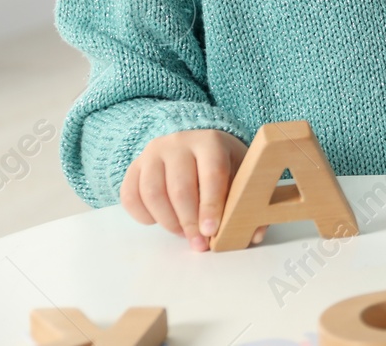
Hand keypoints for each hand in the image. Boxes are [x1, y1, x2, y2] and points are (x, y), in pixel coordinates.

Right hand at [120, 128, 266, 250]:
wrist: (194, 143)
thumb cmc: (221, 163)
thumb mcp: (241, 172)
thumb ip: (248, 201)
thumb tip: (254, 234)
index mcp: (211, 142)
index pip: (211, 174)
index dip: (211, 205)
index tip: (212, 231)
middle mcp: (178, 143)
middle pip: (180, 188)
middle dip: (189, 222)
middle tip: (198, 243)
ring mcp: (153, 153)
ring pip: (153, 193)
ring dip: (168, 221)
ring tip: (182, 233)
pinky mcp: (134, 166)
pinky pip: (131, 196)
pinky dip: (144, 216)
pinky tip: (160, 221)